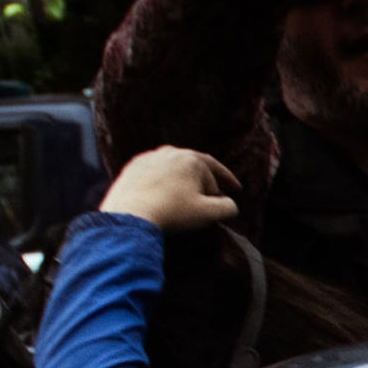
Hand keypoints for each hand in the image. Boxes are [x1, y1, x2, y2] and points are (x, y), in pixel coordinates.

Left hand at [99, 145, 240, 229]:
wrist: (130, 214)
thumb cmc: (172, 213)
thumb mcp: (208, 214)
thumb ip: (227, 208)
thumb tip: (231, 204)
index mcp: (191, 160)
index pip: (215, 169)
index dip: (228, 180)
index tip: (237, 189)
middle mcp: (171, 152)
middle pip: (195, 166)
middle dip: (206, 181)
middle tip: (213, 195)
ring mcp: (150, 158)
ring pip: (174, 168)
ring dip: (184, 180)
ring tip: (188, 194)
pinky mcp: (133, 167)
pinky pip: (155, 172)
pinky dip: (164, 181)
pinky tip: (165, 193)